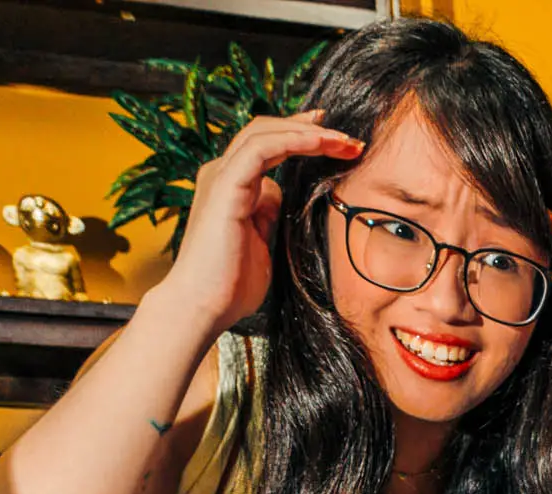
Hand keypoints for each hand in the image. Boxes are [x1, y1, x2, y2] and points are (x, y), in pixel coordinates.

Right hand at [156, 111, 360, 336]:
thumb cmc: (230, 284)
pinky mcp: (225, 187)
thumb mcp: (261, 241)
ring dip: (308, 132)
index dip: (301, 136)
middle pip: (266, 130)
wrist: (202, 307)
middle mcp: (222, 173)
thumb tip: (280, 196)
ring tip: (344, 141)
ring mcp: (221, 177)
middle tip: (349, 137)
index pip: (266, 145)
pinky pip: (261, 149)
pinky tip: (321, 143)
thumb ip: (268, 214)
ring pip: (264, 132)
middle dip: (310, 128)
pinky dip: (293, 141)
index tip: (336, 139)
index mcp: (231, 185)